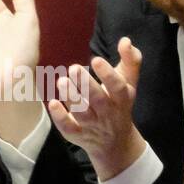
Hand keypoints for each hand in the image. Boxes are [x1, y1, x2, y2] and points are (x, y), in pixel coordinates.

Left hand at [47, 37, 146, 180]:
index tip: (96, 59)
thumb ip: (130, 60)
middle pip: (98, 100)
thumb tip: (126, 40)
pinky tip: (52, 103)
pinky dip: (60, 118)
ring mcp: (93, 125)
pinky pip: (69, 129)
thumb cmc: (119, 103)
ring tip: (62, 81)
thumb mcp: (129, 83)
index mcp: (122, 98)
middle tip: (74, 67)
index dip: (107, 74)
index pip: (117, 87)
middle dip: (86, 84)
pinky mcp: (78, 134)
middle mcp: (108, 113)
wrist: (116, 142)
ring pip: (82, 114)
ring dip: (72, 98)